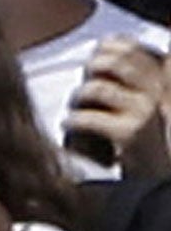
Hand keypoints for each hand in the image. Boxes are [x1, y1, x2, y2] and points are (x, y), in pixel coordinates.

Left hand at [64, 38, 170, 180]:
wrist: (159, 184)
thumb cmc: (144, 145)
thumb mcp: (145, 106)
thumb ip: (130, 81)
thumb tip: (102, 47)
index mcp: (161, 82)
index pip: (130, 47)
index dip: (106, 49)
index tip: (94, 60)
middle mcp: (157, 92)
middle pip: (112, 60)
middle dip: (90, 69)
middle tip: (83, 86)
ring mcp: (144, 111)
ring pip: (95, 89)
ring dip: (77, 99)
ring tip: (76, 111)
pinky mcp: (129, 133)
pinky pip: (86, 118)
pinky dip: (71, 123)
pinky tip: (69, 129)